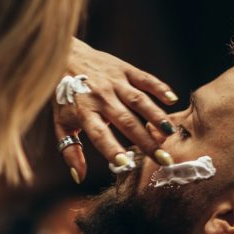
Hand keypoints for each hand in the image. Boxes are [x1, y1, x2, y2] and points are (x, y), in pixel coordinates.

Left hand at [55, 38, 178, 182]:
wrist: (65, 55)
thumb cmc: (64, 95)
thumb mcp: (61, 124)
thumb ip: (70, 151)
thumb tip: (78, 177)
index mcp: (84, 112)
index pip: (100, 134)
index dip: (112, 149)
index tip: (126, 164)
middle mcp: (100, 96)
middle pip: (126, 121)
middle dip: (145, 141)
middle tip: (163, 159)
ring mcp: (114, 81)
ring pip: (139, 101)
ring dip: (156, 117)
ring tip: (170, 134)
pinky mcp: (124, 69)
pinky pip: (144, 79)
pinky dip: (159, 87)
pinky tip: (172, 100)